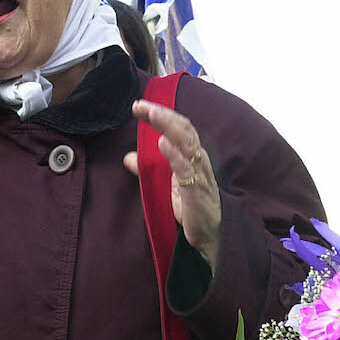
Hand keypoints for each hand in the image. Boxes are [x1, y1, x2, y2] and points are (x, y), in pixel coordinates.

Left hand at [124, 99, 221, 270]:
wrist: (211, 235)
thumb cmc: (192, 206)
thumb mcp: (166, 184)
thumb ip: (149, 169)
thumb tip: (128, 157)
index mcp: (192, 156)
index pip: (178, 128)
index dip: (161, 114)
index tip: (139, 106)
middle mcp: (198, 160)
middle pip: (183, 129)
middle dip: (162, 115)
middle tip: (141, 105)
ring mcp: (199, 174)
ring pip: (187, 143)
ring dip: (169, 126)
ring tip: (152, 114)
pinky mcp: (196, 191)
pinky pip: (186, 170)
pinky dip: (175, 155)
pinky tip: (163, 144)